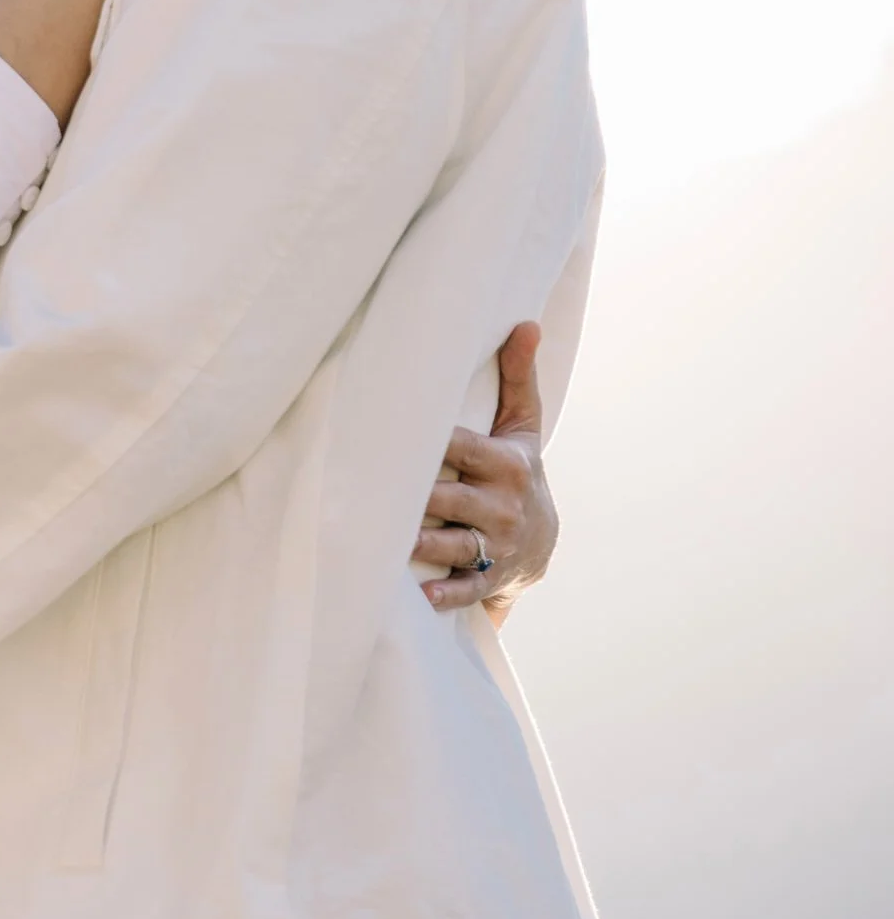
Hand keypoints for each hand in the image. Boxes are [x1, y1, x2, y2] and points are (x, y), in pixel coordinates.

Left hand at [416, 321, 556, 620]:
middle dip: (419, 496)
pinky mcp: (490, 579)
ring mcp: (495, 545)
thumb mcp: (523, 426)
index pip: (463, 448)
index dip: (433, 442)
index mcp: (506, 463)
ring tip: (392, 541)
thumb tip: (526, 322)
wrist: (543, 542)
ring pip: (457, 544)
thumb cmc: (518, 470)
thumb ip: (518, 377)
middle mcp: (501, 505)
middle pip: (452, 497)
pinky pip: (468, 590)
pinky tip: (421, 597)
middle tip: (374, 488)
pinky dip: (447, 594)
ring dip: (426, 545)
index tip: (396, 430)